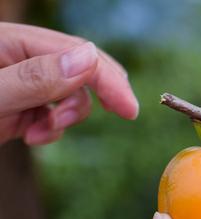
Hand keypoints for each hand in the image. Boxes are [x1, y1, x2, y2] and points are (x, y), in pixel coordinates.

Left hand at [0, 22, 137, 144]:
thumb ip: (36, 77)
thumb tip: (89, 58)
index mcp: (8, 41)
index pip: (72, 51)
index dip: (107, 79)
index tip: (130, 109)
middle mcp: (19, 59)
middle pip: (79, 67)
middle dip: (97, 93)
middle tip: (126, 113)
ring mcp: (21, 85)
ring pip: (70, 93)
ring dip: (66, 117)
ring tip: (38, 134)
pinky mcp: (20, 109)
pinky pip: (54, 114)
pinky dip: (52, 130)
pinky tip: (30, 137)